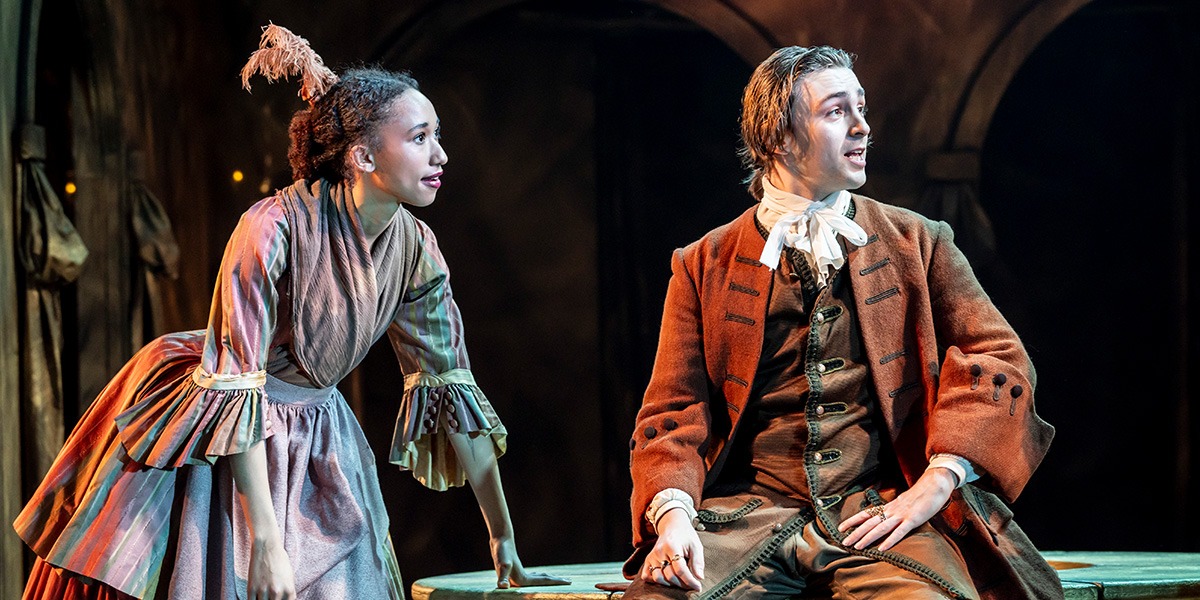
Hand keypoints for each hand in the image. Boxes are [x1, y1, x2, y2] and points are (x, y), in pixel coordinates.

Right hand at [247, 536, 295, 599]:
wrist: (266, 547)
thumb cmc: (280, 559)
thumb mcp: (290, 576)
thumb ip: (288, 591)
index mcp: (289, 589)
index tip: (279, 599)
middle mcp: (277, 592)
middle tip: (270, 598)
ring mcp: (263, 591)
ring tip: (264, 596)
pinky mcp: (251, 588)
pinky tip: (256, 597)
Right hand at [490, 535, 571, 587]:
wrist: (497, 543)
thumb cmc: (500, 552)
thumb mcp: (503, 564)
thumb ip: (502, 576)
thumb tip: (502, 586)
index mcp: (521, 581)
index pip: (543, 583)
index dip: (555, 582)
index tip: (569, 581)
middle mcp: (520, 582)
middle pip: (543, 582)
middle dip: (556, 582)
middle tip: (570, 581)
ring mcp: (519, 578)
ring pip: (539, 580)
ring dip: (548, 580)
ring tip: (559, 580)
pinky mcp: (518, 573)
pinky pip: (533, 576)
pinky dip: (540, 576)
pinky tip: (541, 576)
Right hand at [639, 508, 704, 590]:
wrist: (672, 525)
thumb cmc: (685, 536)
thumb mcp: (696, 545)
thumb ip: (698, 562)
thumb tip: (699, 577)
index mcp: (672, 546)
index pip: (680, 570)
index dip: (690, 581)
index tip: (697, 586)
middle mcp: (659, 552)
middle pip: (670, 576)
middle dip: (682, 584)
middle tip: (691, 584)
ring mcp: (652, 556)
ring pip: (658, 578)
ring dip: (670, 584)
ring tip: (679, 581)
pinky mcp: (648, 560)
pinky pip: (647, 576)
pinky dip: (655, 581)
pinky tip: (666, 578)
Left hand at [838, 468, 956, 551]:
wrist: (933, 485)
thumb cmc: (919, 497)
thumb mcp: (902, 504)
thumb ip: (894, 512)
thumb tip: (885, 518)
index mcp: (888, 507)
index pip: (866, 514)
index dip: (853, 521)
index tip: (841, 528)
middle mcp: (891, 511)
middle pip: (870, 523)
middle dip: (856, 533)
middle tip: (844, 542)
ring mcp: (901, 515)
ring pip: (881, 528)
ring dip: (868, 538)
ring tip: (857, 547)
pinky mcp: (913, 519)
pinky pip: (900, 531)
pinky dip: (890, 540)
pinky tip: (882, 548)